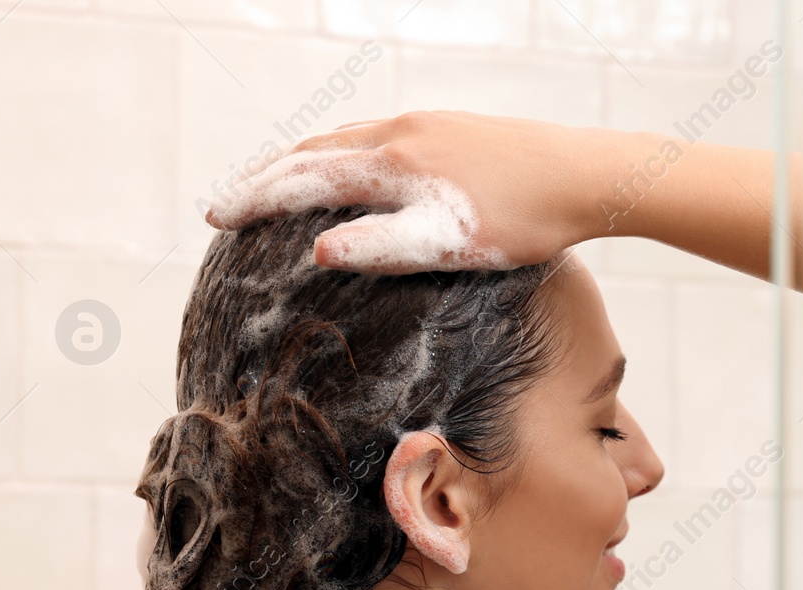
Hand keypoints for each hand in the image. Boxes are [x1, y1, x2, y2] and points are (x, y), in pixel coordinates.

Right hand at [204, 111, 624, 273]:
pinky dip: (346, 155)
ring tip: (279, 184)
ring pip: (347, 139)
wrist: (588, 176)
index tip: (214, 217)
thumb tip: (316, 252)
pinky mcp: (453, 130)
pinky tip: (359, 171)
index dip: (255, 199)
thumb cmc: (522, 219)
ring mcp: (428, 125)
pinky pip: (379, 137)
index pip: (302, 178)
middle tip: (229, 202)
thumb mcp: (449, 244)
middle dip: (267, 177)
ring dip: (304, 163)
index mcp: (391, 161)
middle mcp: (400, 131)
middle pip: (314, 150)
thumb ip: (383, 248)